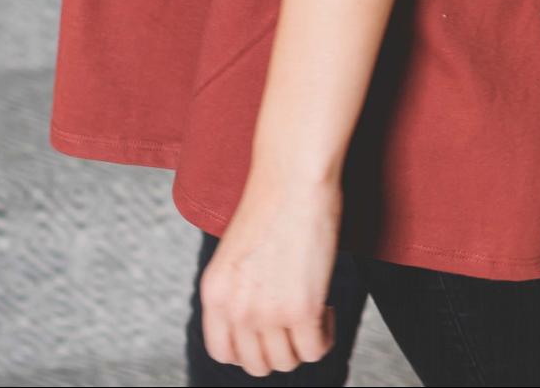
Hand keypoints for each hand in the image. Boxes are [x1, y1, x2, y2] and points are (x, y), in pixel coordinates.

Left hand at [198, 168, 344, 376]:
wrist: (292, 175)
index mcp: (213, 291)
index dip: (246, 349)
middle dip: (278, 348)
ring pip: (288, 361)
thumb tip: (259, 328)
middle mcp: (235, 307)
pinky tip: (325, 307)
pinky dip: (325, 336)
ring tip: (310, 309)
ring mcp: (267, 312)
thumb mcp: (236, 253)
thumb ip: (239, 291)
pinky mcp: (302, 310)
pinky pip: (316, 350)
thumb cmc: (271, 203)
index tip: (265, 334)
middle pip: (257, 364)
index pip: (221, 352)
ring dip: (302, 342)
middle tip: (293, 321)